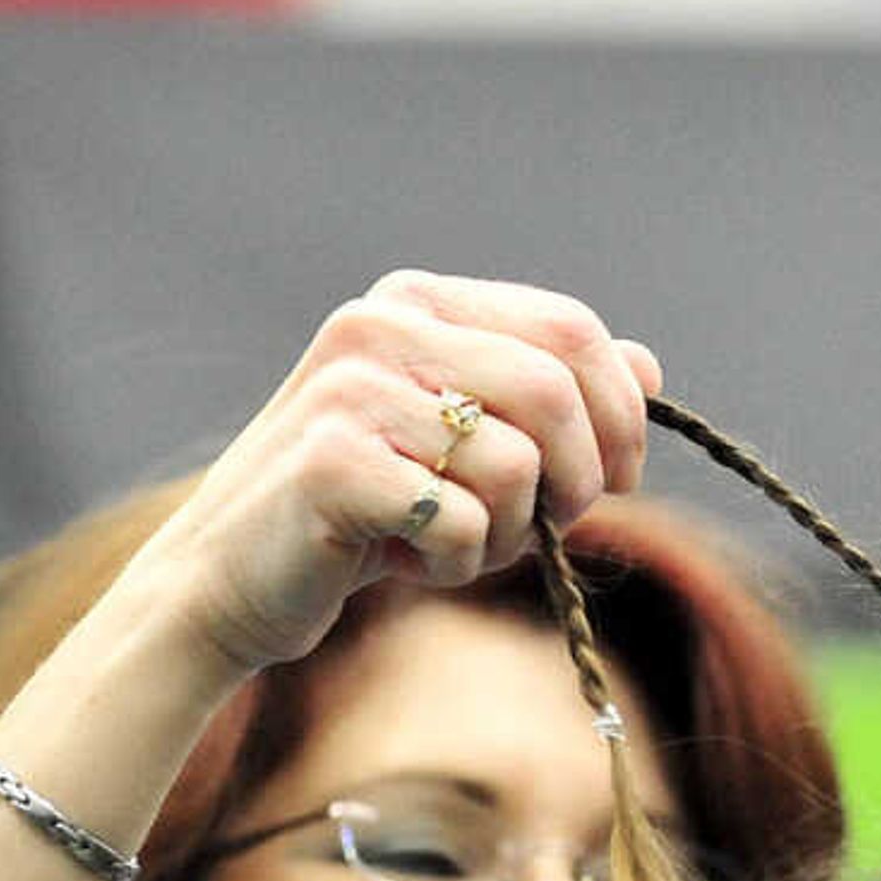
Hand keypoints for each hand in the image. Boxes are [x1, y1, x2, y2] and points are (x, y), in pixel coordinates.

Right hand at [142, 270, 662, 678]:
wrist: (231, 578)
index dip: (621, 413)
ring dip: (508, 534)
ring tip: (448, 544)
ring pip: (517, 464)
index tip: (618, 478)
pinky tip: (401, 561)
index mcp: (418, 302)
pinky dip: (457, 564)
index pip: (570, 328)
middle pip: (556, 390)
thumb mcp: (467, 443)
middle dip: (579, 480)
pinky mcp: (332, 463)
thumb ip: (551, 397)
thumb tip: (649, 368)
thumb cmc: (368, 512)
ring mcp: (349, 390)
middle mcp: (378, 326)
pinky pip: (463, 522)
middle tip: (542, 527)